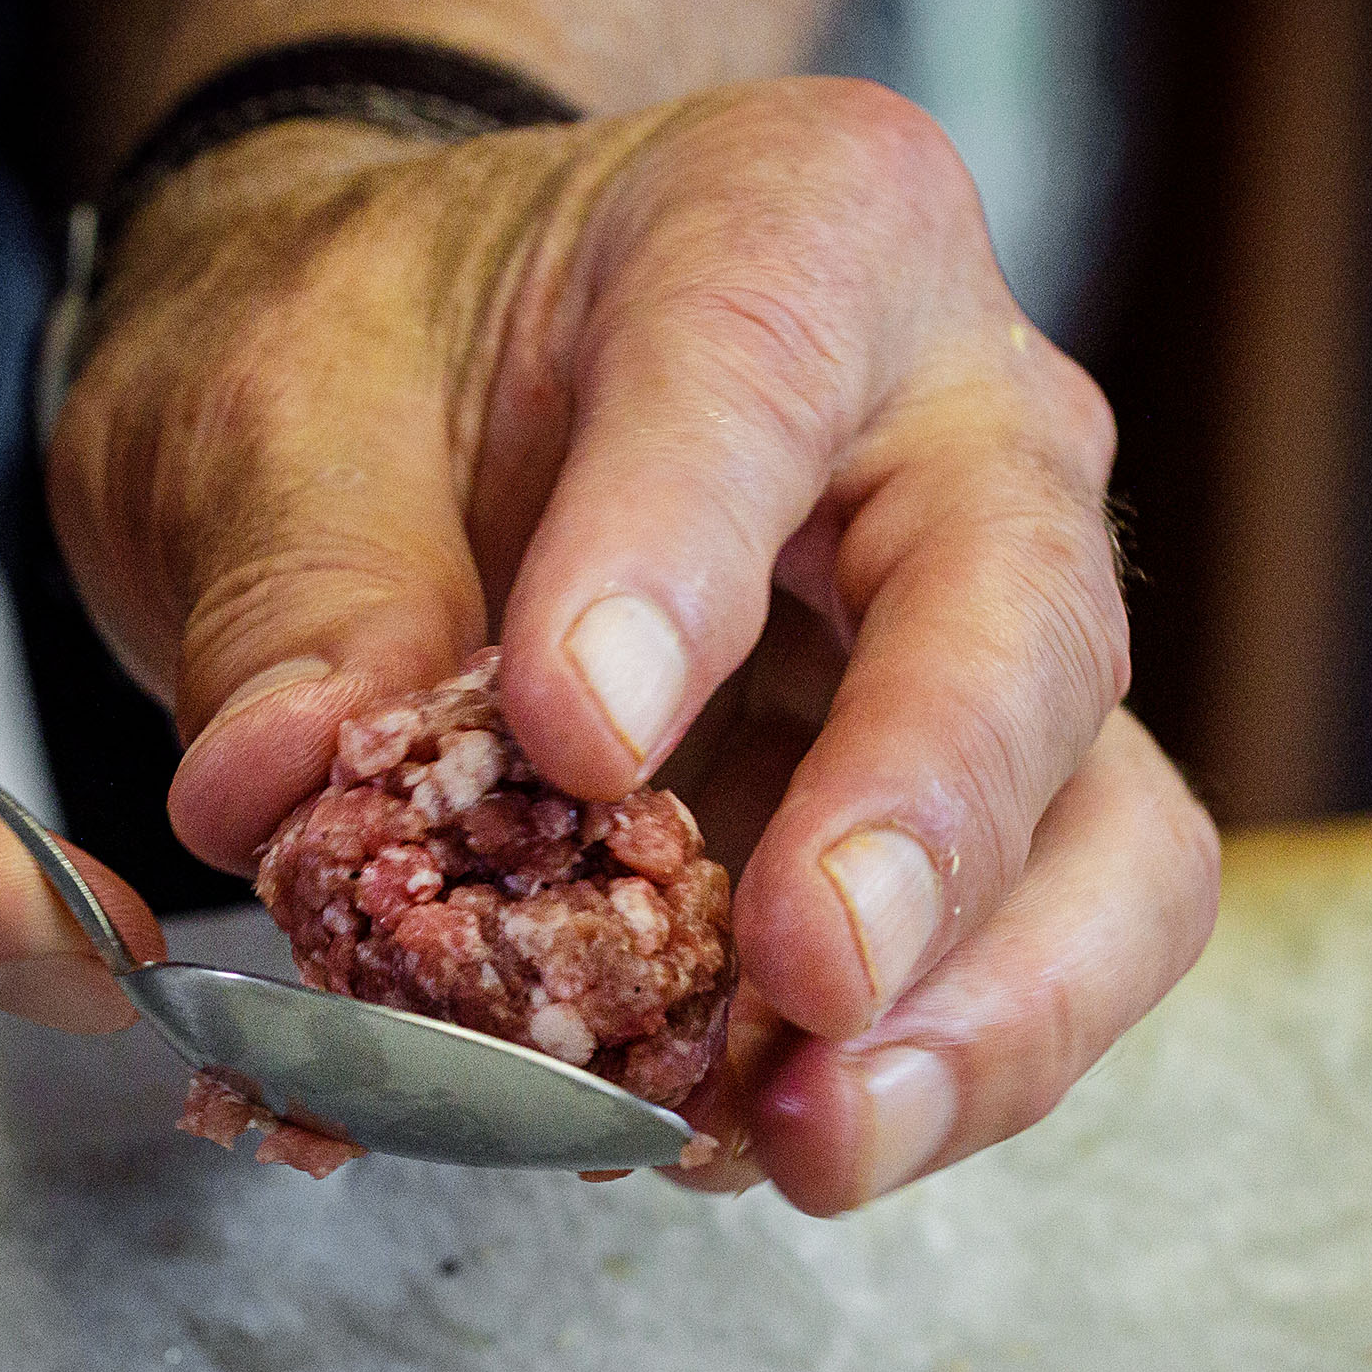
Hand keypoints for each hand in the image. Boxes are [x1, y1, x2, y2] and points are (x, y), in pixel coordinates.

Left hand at [46, 77, 1220, 1210]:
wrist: (430, 393)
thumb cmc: (380, 355)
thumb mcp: (262, 413)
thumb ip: (294, 593)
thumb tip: (286, 791)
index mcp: (788, 228)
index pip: (759, 370)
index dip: (679, 562)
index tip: (572, 735)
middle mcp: (959, 426)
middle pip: (1028, 620)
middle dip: (930, 820)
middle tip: (807, 977)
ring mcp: (1005, 641)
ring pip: (1109, 830)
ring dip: (982, 1011)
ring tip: (807, 1138)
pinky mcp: (986, 824)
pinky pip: (1028, 962)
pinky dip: (913, 1075)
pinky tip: (754, 1143)